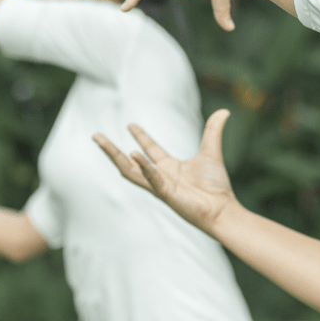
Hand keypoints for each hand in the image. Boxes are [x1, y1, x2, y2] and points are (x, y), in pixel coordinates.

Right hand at [93, 110, 238, 233]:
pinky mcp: (166, 194)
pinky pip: (151, 179)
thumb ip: (213, 132)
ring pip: (130, 172)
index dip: (140, 136)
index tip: (130, 124)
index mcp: (169, 168)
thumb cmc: (216, 186)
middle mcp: (161, 177)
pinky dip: (143, 167)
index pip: (150, 149)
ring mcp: (161, 186)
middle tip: (95, 135)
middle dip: (111, 150)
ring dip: (115, 157)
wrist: (224, 209)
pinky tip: (133, 153)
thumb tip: (224, 111)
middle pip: (129, 162)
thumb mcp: (211, 152)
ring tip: (102, 142)